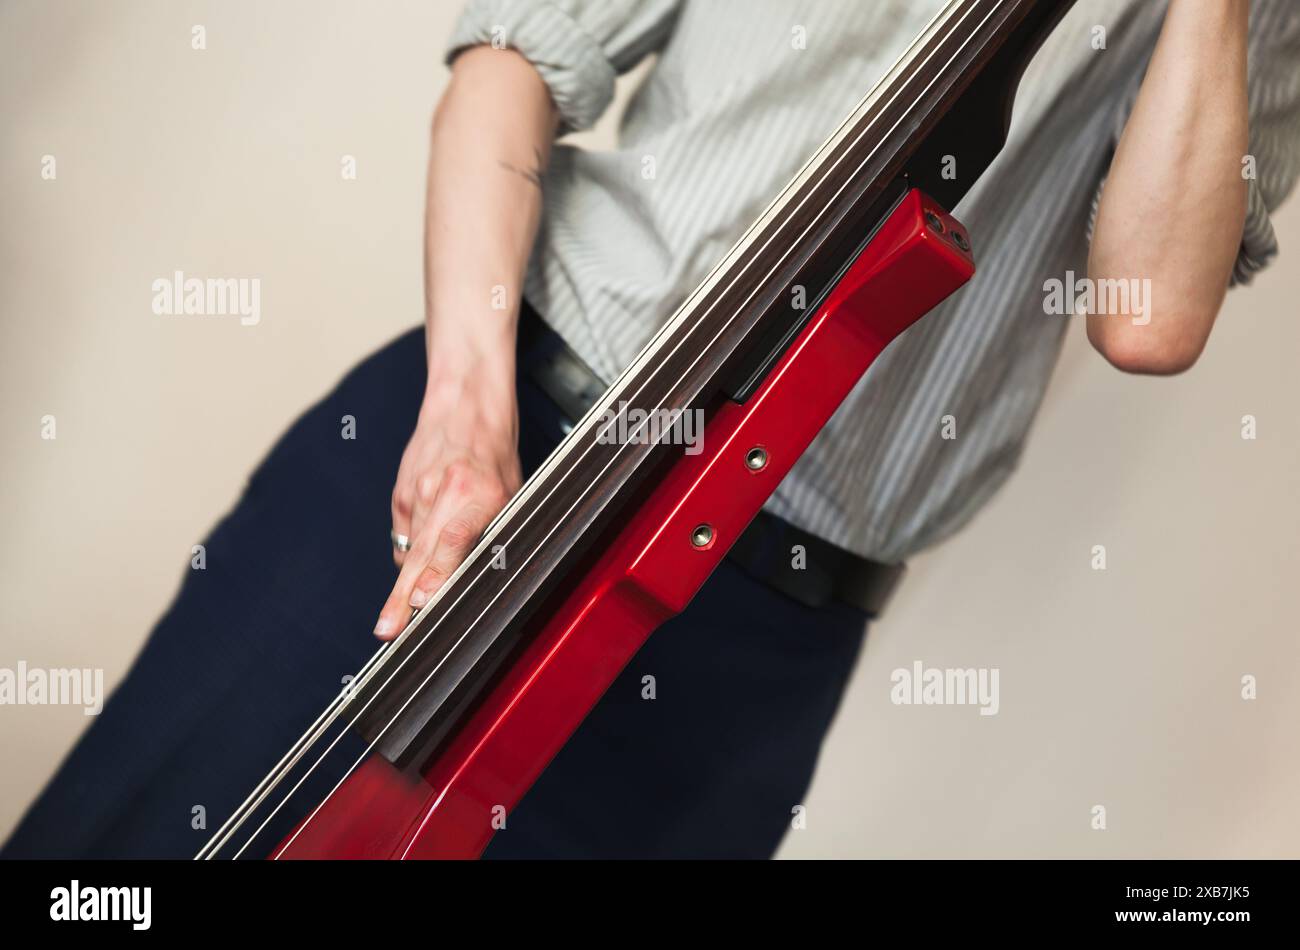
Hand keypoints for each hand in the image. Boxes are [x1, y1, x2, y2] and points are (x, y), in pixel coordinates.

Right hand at [374, 376, 520, 639]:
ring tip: (389, 624)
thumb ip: (491, 532)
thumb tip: (472, 579)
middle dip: (402, 597)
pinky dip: (410, 554)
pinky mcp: (400, 492)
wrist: (464, 403)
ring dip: (404, 587)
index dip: (438, 571)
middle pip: (421, 553)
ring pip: (409, 550)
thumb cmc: (496, 452)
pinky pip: (403, 536)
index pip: (454, 538)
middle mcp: (444, 493)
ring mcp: (417, 492)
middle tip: (387, 631)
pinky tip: (417, 565)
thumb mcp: (512, 491)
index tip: (424, 601)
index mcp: (480, 492)